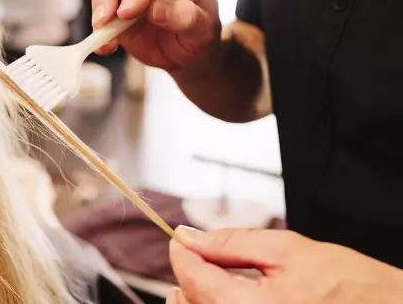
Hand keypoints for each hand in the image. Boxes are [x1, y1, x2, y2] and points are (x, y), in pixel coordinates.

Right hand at [91, 0, 219, 71]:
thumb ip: (185, 17)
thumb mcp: (202, 30)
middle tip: (104, 20)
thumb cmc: (198, 33)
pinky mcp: (116, 1)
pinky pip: (101, 9)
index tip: (126, 12)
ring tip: (104, 38)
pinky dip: (98, 28)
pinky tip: (104, 45)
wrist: (186, 48)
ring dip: (100, 10)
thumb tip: (156, 10)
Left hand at [167, 226, 402, 303]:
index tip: (180, 238)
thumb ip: (231, 243)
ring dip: (196, 299)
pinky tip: (222, 299)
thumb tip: (190, 236)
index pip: (193, 279)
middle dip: (186, 278)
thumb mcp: (288, 249)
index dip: (182, 253)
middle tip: (191, 255)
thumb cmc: (352, 285)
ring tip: (202, 278)